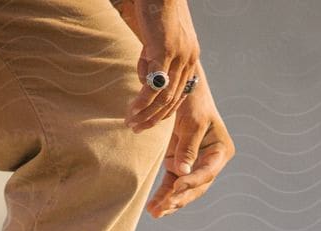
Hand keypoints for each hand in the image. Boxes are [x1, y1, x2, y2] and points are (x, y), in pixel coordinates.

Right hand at [125, 0, 199, 131]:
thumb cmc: (158, 8)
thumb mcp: (159, 38)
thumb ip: (155, 58)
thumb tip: (145, 78)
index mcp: (190, 58)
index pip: (179, 94)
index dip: (164, 111)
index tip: (149, 121)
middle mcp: (189, 60)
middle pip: (172, 100)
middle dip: (153, 118)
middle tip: (136, 128)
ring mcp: (179, 56)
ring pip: (164, 96)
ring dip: (147, 112)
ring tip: (131, 122)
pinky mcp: (166, 50)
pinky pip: (156, 83)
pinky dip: (144, 99)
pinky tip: (133, 109)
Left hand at [146, 78, 233, 217]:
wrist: (178, 89)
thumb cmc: (192, 101)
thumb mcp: (192, 121)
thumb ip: (188, 148)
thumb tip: (182, 173)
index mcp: (220, 151)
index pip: (207, 172)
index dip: (192, 181)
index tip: (177, 186)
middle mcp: (210, 162)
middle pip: (196, 186)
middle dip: (179, 198)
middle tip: (163, 207)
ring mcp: (194, 166)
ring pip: (183, 190)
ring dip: (169, 201)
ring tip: (155, 212)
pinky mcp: (178, 166)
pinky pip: (171, 184)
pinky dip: (163, 195)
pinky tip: (154, 207)